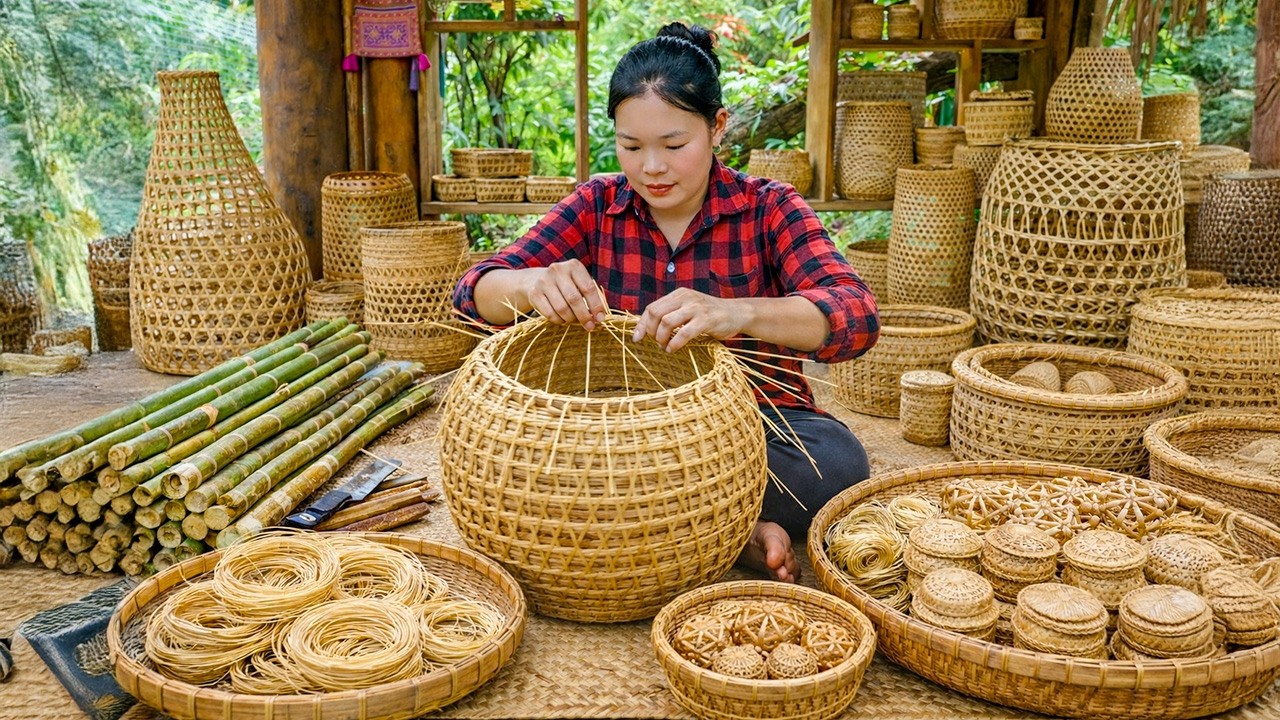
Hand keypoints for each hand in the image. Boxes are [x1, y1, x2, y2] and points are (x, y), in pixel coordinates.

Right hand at [526, 259, 606, 329]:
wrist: (536, 280)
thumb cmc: (566, 284)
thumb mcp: (579, 283)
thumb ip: (589, 297)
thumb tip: (598, 318)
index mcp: (573, 266)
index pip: (588, 288)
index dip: (596, 305)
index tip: (600, 319)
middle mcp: (557, 270)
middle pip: (574, 299)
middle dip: (584, 316)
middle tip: (589, 326)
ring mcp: (544, 281)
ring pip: (562, 308)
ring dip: (571, 319)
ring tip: (574, 320)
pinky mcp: (534, 293)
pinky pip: (550, 314)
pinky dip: (559, 321)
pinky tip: (562, 319)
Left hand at [631, 288, 748, 351]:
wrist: (737, 313)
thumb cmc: (710, 315)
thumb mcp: (688, 309)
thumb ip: (672, 314)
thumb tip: (648, 329)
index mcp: (679, 294)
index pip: (652, 307)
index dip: (642, 324)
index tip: (636, 338)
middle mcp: (686, 298)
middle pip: (656, 313)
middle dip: (651, 331)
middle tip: (656, 342)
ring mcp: (696, 308)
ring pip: (667, 322)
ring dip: (661, 338)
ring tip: (664, 347)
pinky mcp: (706, 320)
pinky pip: (684, 333)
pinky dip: (675, 343)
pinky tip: (673, 349)